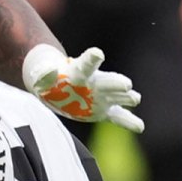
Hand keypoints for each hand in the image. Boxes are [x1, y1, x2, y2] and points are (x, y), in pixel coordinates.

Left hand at [22, 44, 143, 132]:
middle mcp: (96, 83)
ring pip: (118, 97)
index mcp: (80, 72)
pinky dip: (128, 122)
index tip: (97, 54)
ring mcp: (103, 97)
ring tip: (135, 98)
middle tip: (125, 84)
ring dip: (127, 98)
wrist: (59, 87)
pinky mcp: (105, 111)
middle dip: (116, 83)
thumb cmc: (50, 78)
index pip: (86, 64)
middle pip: (108, 81)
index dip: (92, 59)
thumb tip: (46, 72)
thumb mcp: (42, 76)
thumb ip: (44, 75)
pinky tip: (140, 127)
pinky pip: (119, 117)